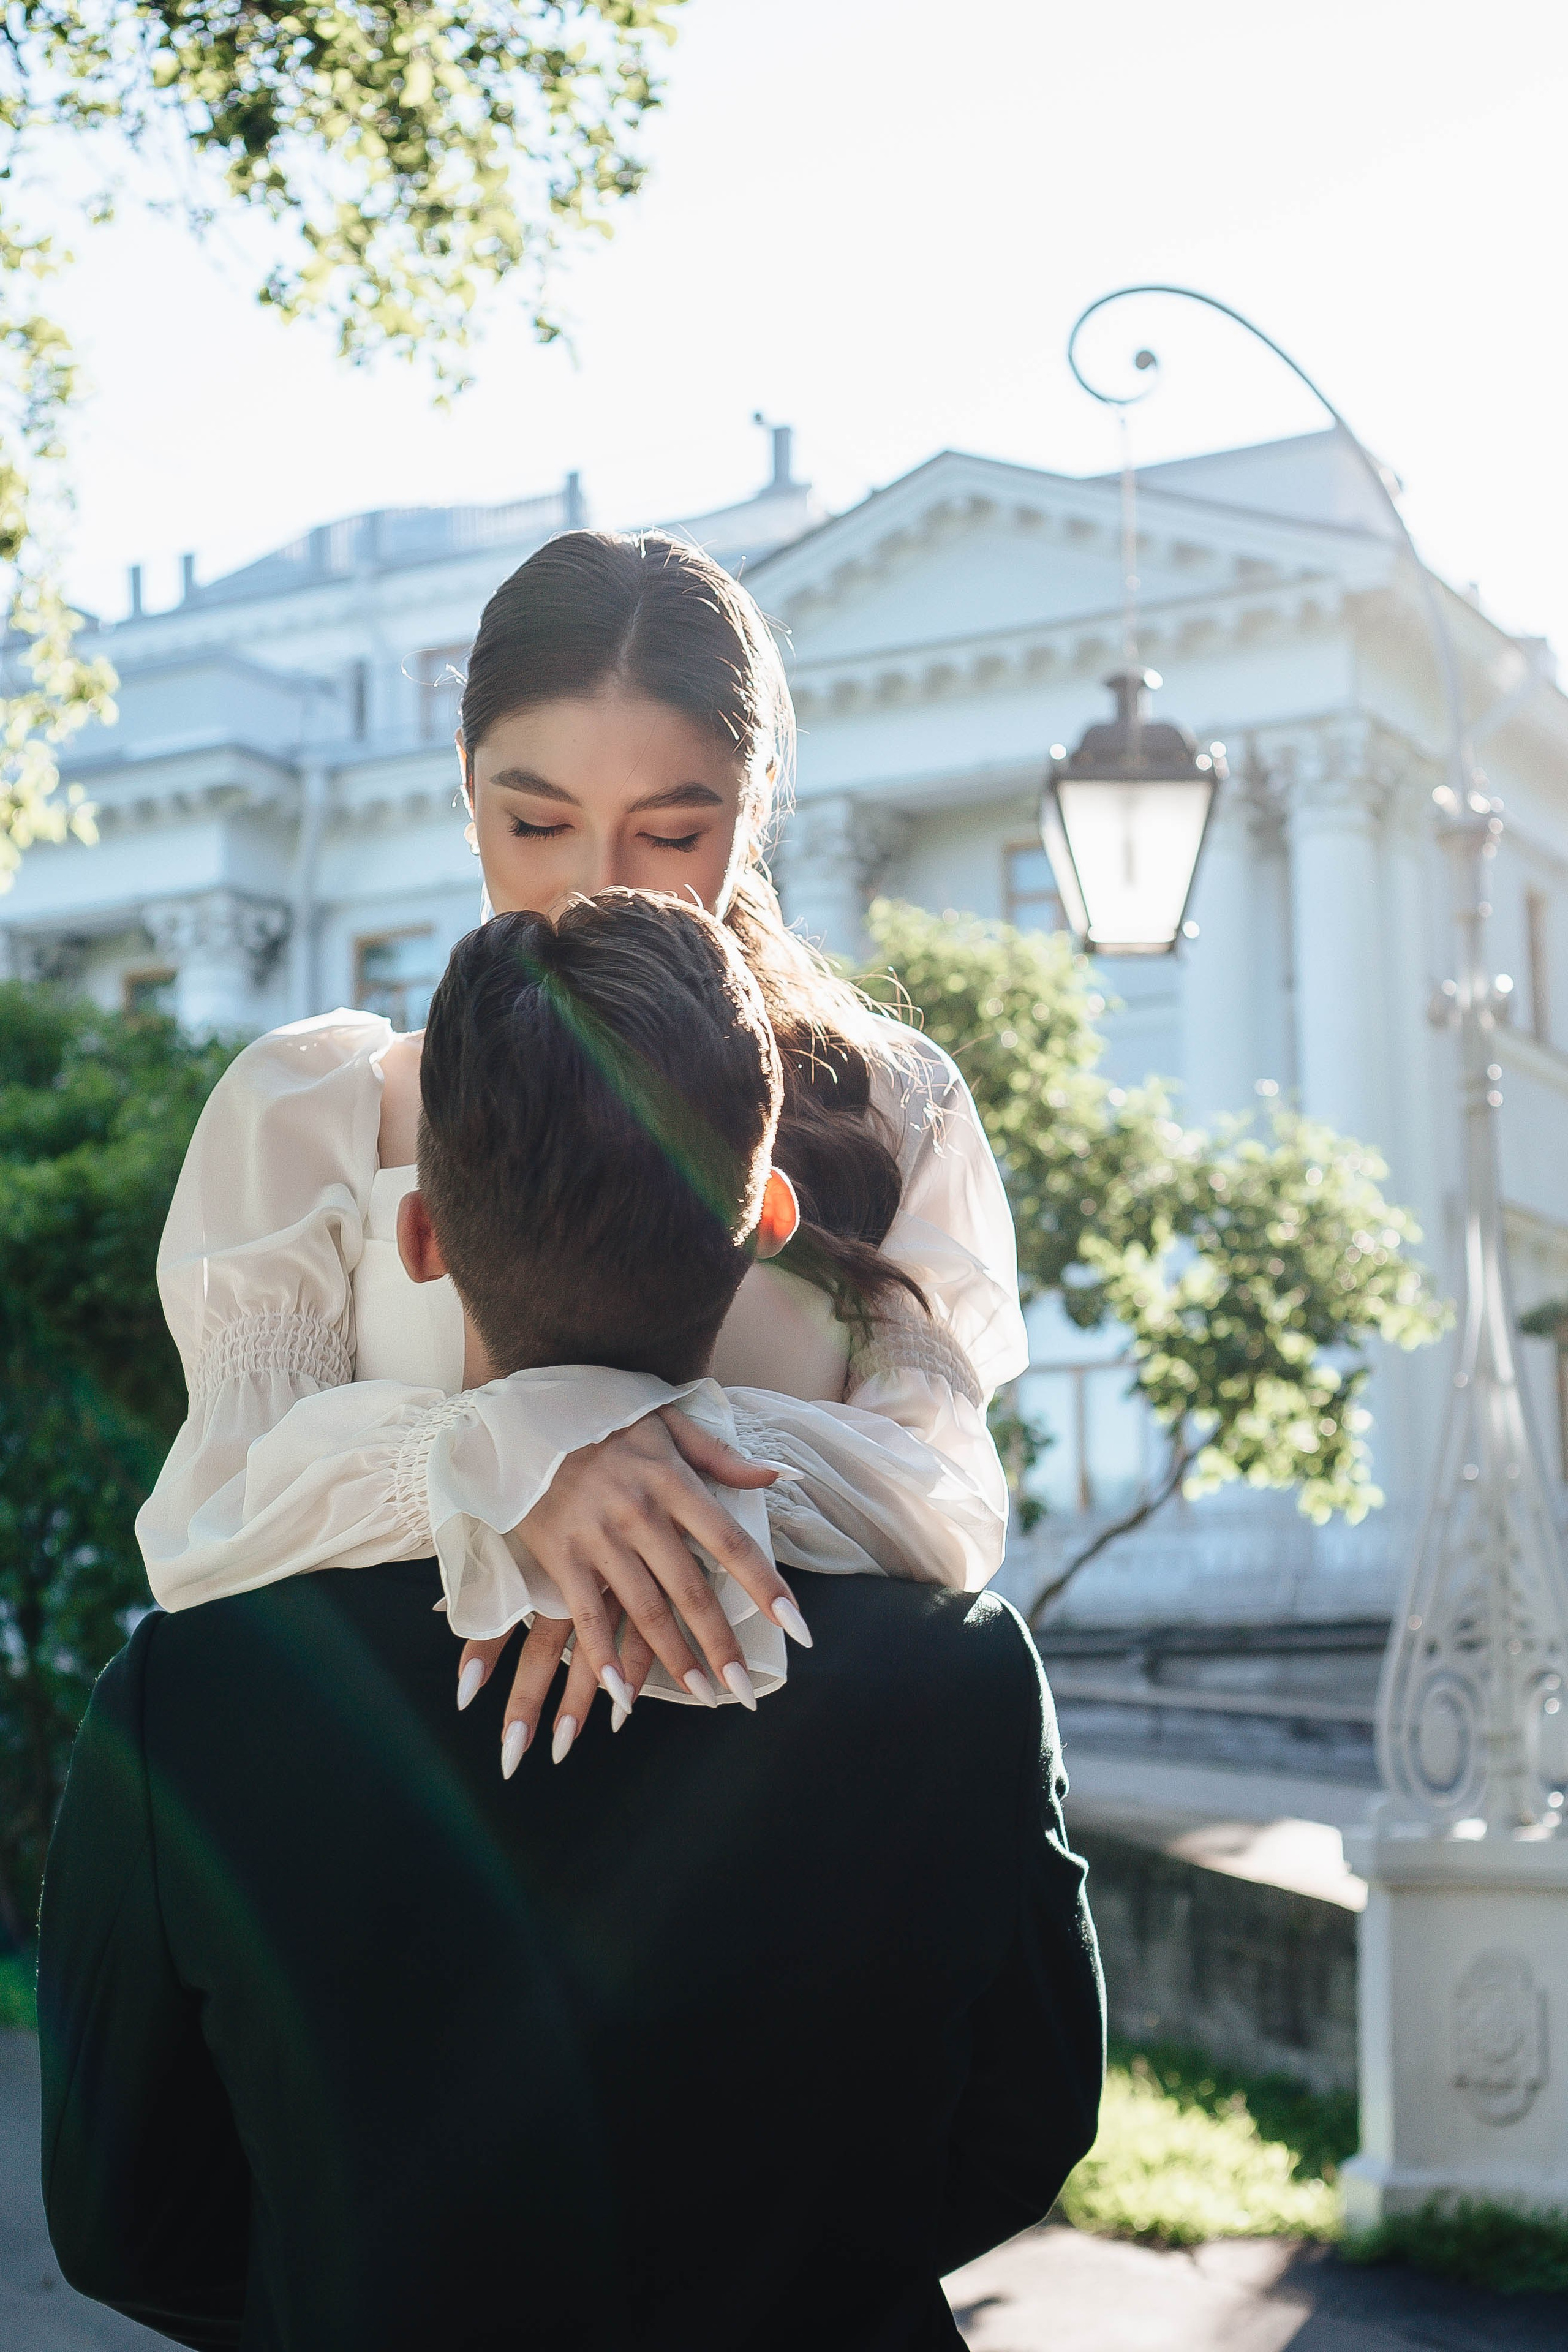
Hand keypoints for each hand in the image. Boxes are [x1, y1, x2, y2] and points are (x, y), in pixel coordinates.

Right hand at [453, 1408, 811, 1770]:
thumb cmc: (602, 1419)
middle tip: (746, 1690)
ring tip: (704, 1695)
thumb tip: (778, 1475)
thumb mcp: (667, 1422)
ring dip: (676, 1659)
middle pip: (691, 1590)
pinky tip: (622, 1695)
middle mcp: (641, 1514)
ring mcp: (599, 1538)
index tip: (797, 1628)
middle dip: (722, 1643)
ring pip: (645, 1610)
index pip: (731, 1543)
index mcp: (673, 1482)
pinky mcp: (561, 1556)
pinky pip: (586, 1615)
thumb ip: (721, 1455)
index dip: (767, 1587)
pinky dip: (604, 1656)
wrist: (525, 1415)